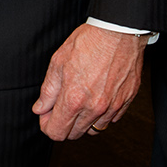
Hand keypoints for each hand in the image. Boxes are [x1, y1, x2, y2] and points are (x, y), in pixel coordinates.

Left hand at [33, 23, 145, 140]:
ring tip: (78, 102)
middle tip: (59, 107)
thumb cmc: (88, 42)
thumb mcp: (58, 62)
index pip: (57, 132)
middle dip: (63, 125)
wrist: (118, 32)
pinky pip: (111, 120)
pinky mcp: (126, 102)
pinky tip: (95, 98)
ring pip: (94, 130)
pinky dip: (101, 115)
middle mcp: (95, 107)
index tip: (46, 117)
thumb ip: (48, 91)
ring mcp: (112, 106)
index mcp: (74, 99)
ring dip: (83, 122)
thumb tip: (40, 109)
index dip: (47, 126)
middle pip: (74, 134)